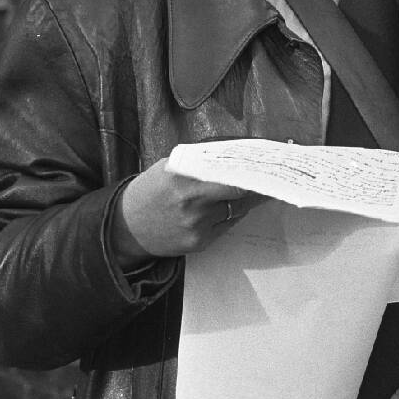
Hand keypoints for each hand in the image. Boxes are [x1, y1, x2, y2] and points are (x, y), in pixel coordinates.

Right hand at [111, 157, 255, 265]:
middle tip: (273, 176)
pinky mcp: (199, 243)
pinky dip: (232, 214)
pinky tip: (234, 206)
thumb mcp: (169, 168)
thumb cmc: (149, 191)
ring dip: (247, 200)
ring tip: (259, 189)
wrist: (124, 228)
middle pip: (239, 193)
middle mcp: (191, 202)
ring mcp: (196, 226)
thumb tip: (235, 154)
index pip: (229, 173)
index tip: (267, 163)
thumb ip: (200, 162)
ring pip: (236, 210)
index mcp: (183, 177)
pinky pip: (226, 225)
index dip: (251, 169)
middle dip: (258, 185)